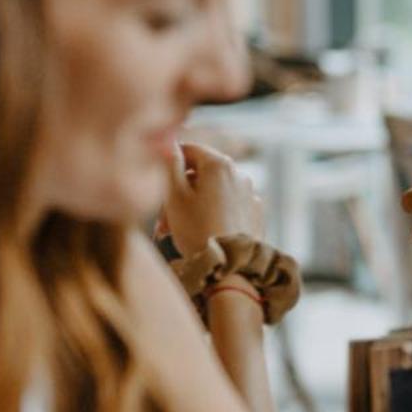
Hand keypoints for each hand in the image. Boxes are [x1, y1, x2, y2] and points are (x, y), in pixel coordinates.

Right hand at [161, 142, 262, 256]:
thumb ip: (169, 165)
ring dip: (190, 206)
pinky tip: (198, 234)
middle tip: (160, 218)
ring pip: (212, 192)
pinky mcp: (254, 214)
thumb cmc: (197, 230)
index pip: (189, 149)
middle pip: (200, 174)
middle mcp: (239, 174)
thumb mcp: (174, 195)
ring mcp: (250, 194)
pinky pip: (227, 207)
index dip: (169, 163)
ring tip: (172, 231)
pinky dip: (211, 215)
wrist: (230, 267)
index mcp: (219, 164)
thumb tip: (168, 144)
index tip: (156, 183)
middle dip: (177, 192)